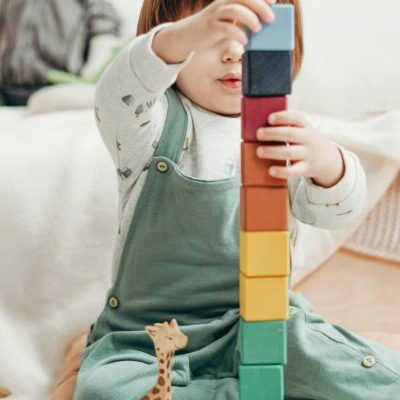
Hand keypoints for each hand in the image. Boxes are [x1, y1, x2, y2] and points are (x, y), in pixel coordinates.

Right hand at [152, 0, 275, 63]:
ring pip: (235, 10)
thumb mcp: (225, 20)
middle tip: (271, 18)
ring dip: (250, 19)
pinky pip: (227, 28)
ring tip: (258, 30)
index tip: (274, 1)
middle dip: (260, 6)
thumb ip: (240, 18)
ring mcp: (216, 15)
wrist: (187, 36)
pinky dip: (238, 34)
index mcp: (227, 0)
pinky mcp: (211, 29)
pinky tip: (245, 42)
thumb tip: (261, 22)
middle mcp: (222, 4)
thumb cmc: (210, 29)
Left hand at [256, 111, 345, 187]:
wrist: (327, 158)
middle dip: (273, 133)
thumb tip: (260, 128)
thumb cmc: (305, 142)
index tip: (270, 118)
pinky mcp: (305, 168)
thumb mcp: (302, 131)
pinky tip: (271, 170)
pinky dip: (282, 171)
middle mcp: (308, 139)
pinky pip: (294, 171)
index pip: (297, 118)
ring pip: (290, 152)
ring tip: (259, 151)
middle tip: (258, 134)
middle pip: (291, 134)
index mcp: (305, 127)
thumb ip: (286, 127)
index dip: (283, 117)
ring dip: (273, 151)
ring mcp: (307, 154)